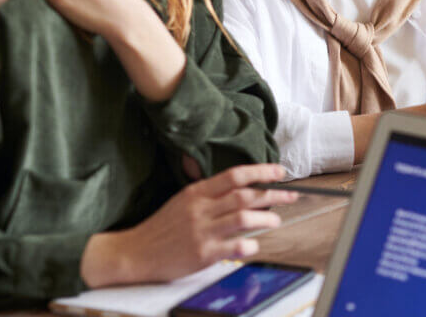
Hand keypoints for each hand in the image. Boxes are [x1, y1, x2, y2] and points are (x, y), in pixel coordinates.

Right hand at [80, 164, 296, 286]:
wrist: (134, 252)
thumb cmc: (161, 227)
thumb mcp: (182, 201)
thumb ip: (209, 194)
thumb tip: (241, 188)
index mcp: (196, 193)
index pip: (234, 176)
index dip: (261, 172)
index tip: (280, 172)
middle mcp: (200, 209)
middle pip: (245, 196)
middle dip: (273, 194)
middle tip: (291, 195)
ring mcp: (202, 232)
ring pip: (244, 219)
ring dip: (266, 219)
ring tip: (275, 220)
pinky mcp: (202, 254)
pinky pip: (235, 247)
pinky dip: (250, 245)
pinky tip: (253, 245)